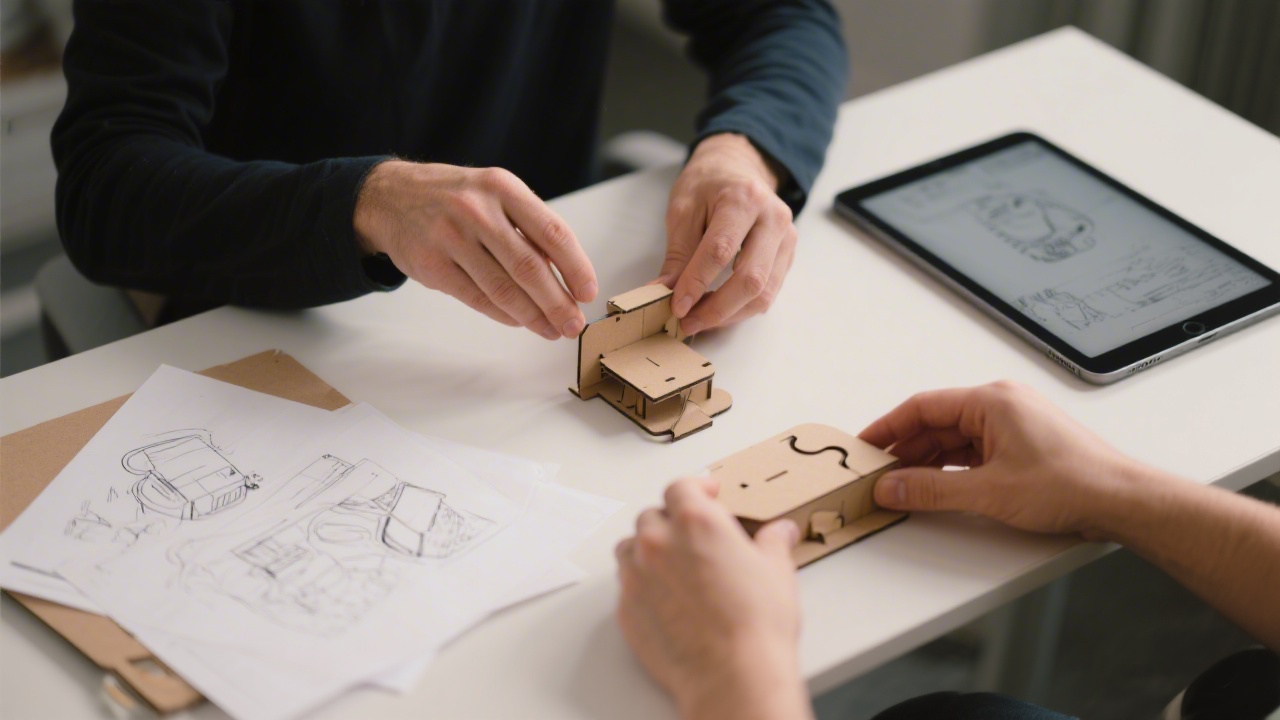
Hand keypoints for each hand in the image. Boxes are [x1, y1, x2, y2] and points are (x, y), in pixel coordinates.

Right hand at [354, 160, 596, 339]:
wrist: (389, 197)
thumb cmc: (455, 198)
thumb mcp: (494, 194)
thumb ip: (527, 228)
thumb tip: (566, 277)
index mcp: (503, 187)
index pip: (552, 232)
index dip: (576, 267)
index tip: (588, 292)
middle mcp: (477, 210)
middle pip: (529, 267)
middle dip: (558, 302)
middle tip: (573, 324)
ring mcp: (451, 237)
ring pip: (503, 288)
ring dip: (533, 316)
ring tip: (551, 330)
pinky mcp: (431, 265)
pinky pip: (477, 298)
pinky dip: (504, 314)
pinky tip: (519, 321)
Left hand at [615, 477, 810, 719]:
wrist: (732, 675)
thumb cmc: (753, 626)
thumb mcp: (776, 571)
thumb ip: (773, 543)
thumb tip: (779, 533)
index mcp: (696, 523)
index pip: (682, 487)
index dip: (696, 487)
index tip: (706, 491)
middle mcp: (659, 543)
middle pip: (652, 515)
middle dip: (672, 519)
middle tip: (693, 534)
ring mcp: (637, 577)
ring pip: (631, 547)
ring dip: (649, 549)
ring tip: (674, 563)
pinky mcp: (627, 610)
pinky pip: (627, 585)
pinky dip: (642, 584)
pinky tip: (666, 597)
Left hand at [657, 134, 796, 335]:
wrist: (738, 167)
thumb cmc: (709, 184)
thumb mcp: (684, 209)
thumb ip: (677, 253)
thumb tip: (662, 292)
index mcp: (744, 199)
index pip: (721, 251)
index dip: (697, 283)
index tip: (676, 306)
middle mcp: (773, 219)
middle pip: (751, 278)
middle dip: (717, 308)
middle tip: (688, 322)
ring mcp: (786, 238)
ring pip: (764, 293)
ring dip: (730, 314)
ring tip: (700, 320)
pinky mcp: (788, 255)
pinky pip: (769, 292)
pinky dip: (742, 308)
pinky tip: (719, 310)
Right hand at [858, 381, 1144, 538]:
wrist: (1122, 501)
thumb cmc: (1071, 484)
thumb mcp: (988, 491)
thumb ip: (931, 489)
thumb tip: (892, 486)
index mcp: (991, 401)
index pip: (923, 407)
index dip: (888, 428)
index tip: (863, 446)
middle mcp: (1001, 405)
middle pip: (936, 422)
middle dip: (904, 448)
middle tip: (876, 471)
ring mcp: (1013, 425)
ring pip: (953, 439)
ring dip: (926, 460)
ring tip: (899, 483)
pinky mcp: (1022, 446)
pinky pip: (972, 451)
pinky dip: (950, 468)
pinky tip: (934, 486)